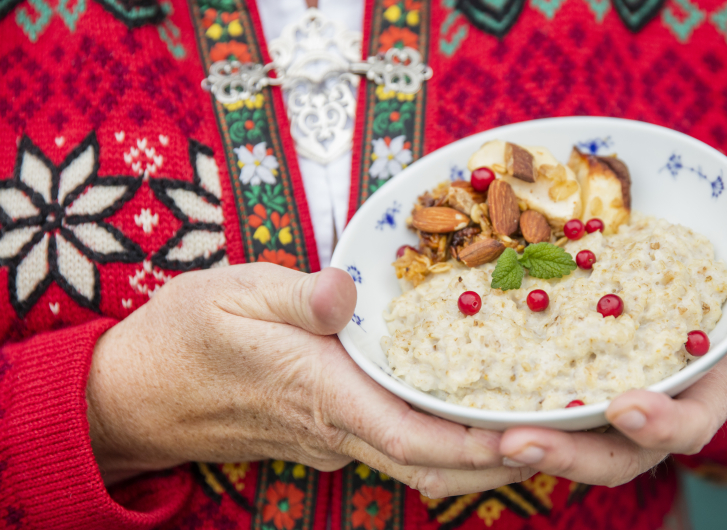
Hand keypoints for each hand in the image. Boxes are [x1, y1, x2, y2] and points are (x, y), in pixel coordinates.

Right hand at [86, 264, 532, 496]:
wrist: (134, 393)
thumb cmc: (184, 337)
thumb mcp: (236, 292)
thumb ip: (300, 295)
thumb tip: (347, 288)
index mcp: (320, 395)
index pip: (411, 437)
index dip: (473, 446)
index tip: (529, 439)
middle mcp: (335, 431)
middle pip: (428, 464)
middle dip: (494, 462)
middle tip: (556, 436)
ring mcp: (330, 440)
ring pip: (415, 460)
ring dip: (473, 454)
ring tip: (529, 422)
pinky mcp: (326, 434)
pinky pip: (393, 444)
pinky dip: (439, 437)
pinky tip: (465, 406)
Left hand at [498, 229, 726, 485]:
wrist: (677, 280)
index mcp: (698, 396)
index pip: (686, 426)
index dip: (660, 424)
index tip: (626, 405)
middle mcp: (645, 415)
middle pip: (608, 454)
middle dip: (569, 455)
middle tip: (519, 441)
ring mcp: (598, 407)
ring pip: (561, 442)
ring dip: (524, 445)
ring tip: (480, 436)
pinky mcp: (559, 390)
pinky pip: (530, 409)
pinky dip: (498, 413)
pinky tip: (452, 408)